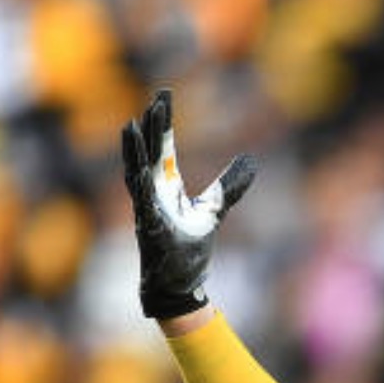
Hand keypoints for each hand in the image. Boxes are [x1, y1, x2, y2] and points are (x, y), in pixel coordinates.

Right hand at [120, 90, 256, 318]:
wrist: (179, 286)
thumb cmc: (188, 250)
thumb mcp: (213, 211)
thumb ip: (228, 186)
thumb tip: (251, 162)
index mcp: (165, 187)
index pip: (163, 148)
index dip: (163, 123)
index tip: (164, 96)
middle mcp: (152, 194)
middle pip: (149, 154)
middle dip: (151, 127)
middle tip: (157, 100)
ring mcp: (147, 210)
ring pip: (137, 174)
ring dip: (136, 151)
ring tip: (132, 124)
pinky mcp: (150, 229)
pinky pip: (143, 204)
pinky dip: (141, 186)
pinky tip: (141, 172)